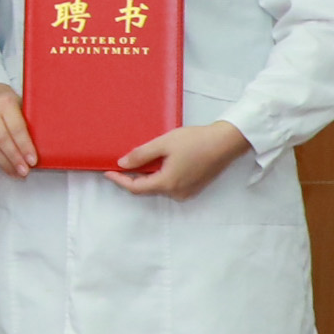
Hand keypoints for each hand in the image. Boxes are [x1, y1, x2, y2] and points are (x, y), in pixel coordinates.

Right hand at [0, 84, 38, 179]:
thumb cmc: (10, 102)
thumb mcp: (21, 105)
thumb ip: (28, 122)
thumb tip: (43, 146)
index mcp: (5, 104)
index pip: (16, 128)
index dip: (24, 146)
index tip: (32, 160)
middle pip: (3, 140)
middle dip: (15, 158)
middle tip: (25, 171)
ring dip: (6, 164)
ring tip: (17, 174)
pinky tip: (8, 169)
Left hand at [112, 120, 252, 199]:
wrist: (225, 142)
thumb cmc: (196, 141)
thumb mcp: (163, 144)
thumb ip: (141, 155)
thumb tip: (122, 164)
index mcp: (168, 183)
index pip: (136, 188)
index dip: (119, 181)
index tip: (107, 172)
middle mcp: (177, 192)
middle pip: (147, 189)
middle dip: (132, 178)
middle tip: (119, 166)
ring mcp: (187, 191)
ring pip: (159, 187)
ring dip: (147, 176)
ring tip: (138, 162)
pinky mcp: (194, 187)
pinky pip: (170, 184)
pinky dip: (160, 176)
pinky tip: (158, 163)